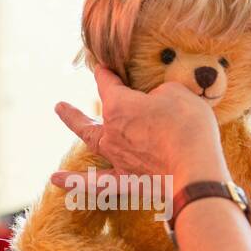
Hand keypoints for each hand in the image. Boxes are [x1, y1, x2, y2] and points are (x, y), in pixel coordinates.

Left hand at [55, 66, 226, 187]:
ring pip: (91, 144)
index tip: (104, 68)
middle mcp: (111, 131)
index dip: (106, 74)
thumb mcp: (178, 94)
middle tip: (59, 106)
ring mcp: (117, 157)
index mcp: (119, 105)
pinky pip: (96, 182)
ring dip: (76, 132)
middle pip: (92, 117)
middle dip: (76, 112)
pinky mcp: (128, 181)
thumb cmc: (188, 126)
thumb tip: (157, 102)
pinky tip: (55, 180)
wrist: (195, 171)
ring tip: (60, 127)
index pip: (107, 83)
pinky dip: (75, 181)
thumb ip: (162, 93)